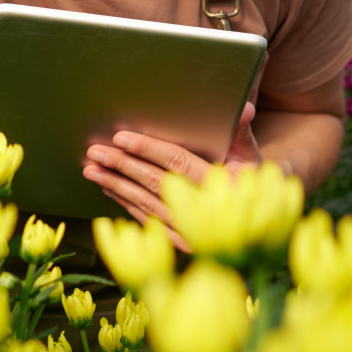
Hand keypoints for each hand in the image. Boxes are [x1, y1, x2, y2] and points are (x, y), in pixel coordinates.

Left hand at [81, 102, 266, 252]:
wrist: (258, 223)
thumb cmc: (252, 182)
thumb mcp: (251, 157)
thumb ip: (240, 132)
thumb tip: (245, 108)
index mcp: (220, 184)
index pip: (177, 162)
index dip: (148, 149)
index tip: (121, 137)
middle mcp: (204, 211)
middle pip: (155, 183)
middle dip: (123, 166)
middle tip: (95, 152)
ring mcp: (191, 231)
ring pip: (146, 204)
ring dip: (117, 186)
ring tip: (92, 170)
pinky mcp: (182, 243)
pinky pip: (149, 220)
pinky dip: (127, 204)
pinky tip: (110, 188)